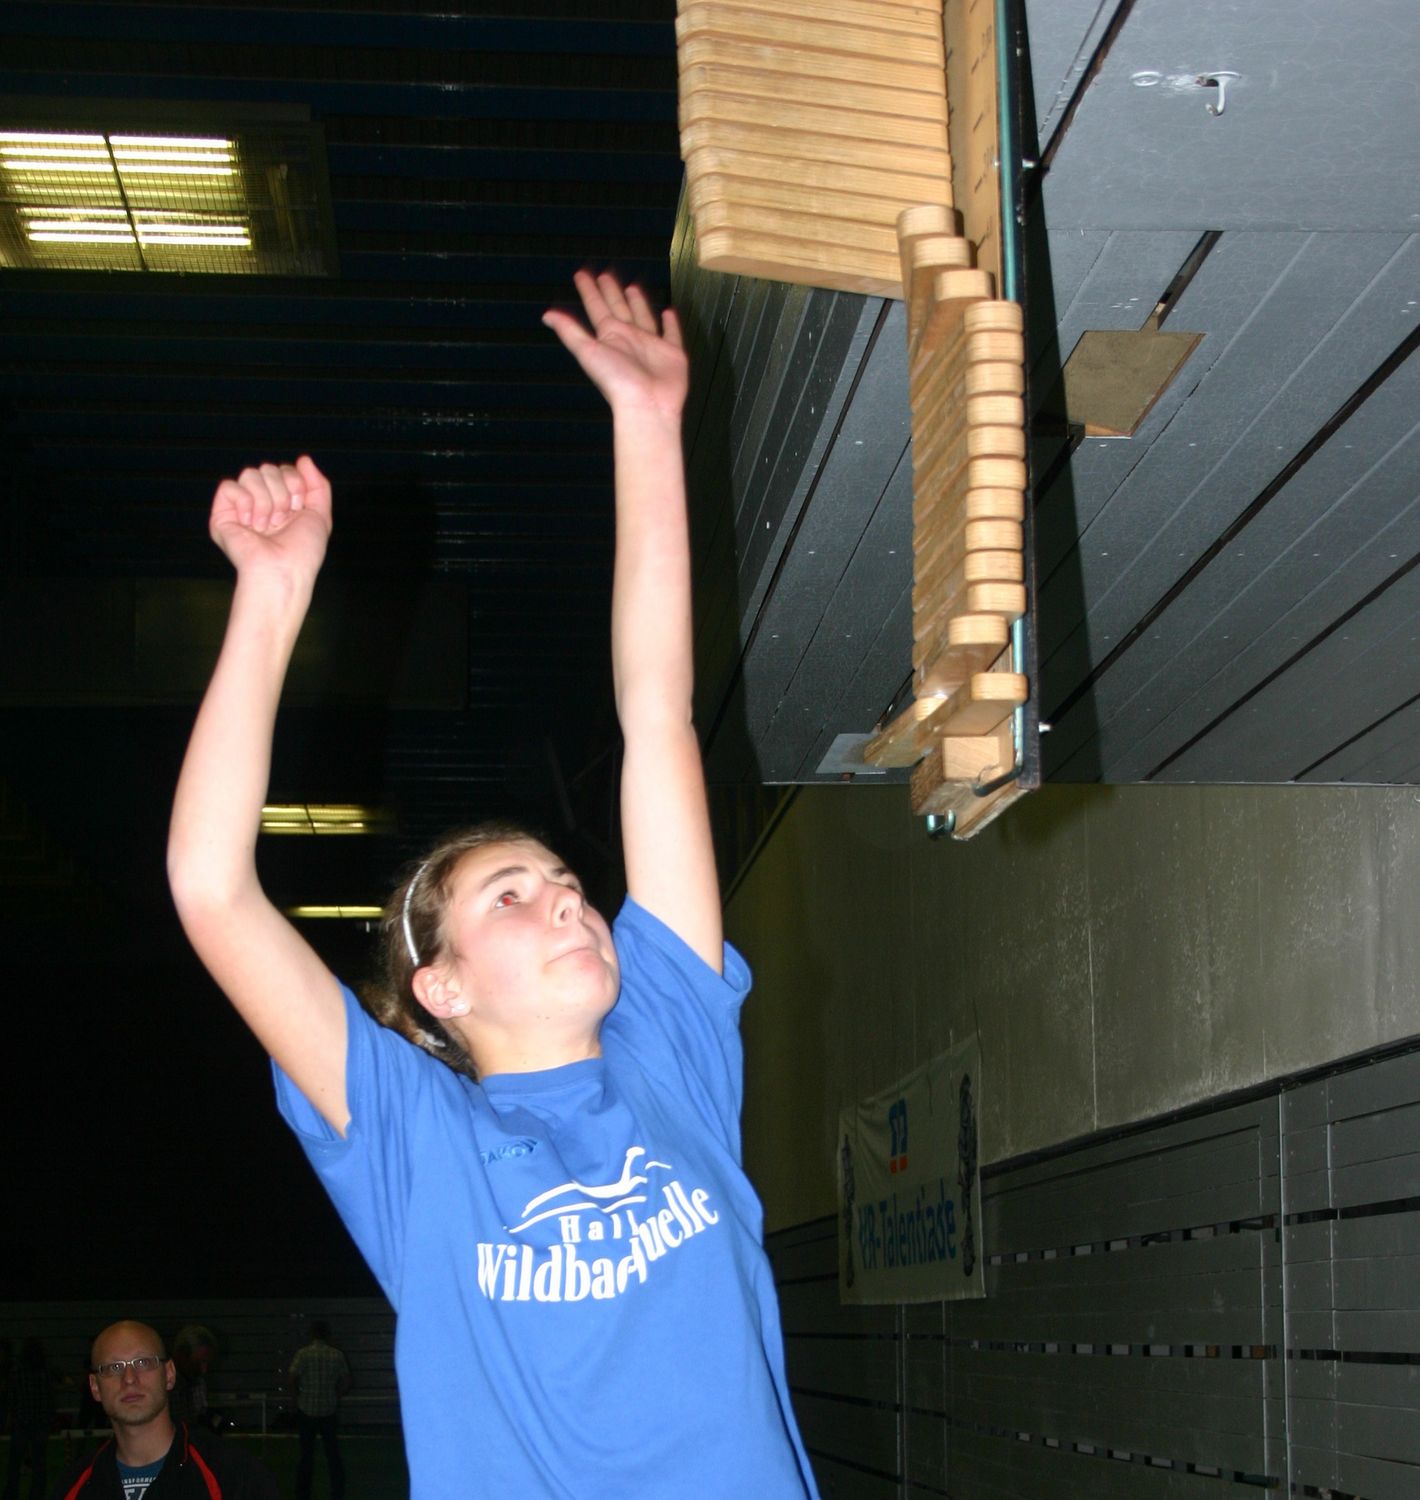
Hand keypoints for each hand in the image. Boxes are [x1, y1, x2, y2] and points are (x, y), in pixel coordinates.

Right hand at [209, 455, 331, 582]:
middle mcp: (260, 502)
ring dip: (266, 500)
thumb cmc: (303, 552)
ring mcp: (241, 508)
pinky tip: (250, 524)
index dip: (296, 484)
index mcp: (282, 502)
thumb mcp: (320, 515)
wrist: (284, 571)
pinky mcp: (222, 514)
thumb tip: (303, 459)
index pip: (285, 469)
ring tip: (267, 525)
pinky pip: (230, 486)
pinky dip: (245, 504)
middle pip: (269, 468)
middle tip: (282, 520)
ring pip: (250, 473)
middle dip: (282, 492)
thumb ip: (317, 485)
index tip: (298, 509)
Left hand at [542, 270, 686, 420]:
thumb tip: (547, 315)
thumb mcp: (588, 352)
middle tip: (605, 275)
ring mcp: (651, 345)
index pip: (596, 307)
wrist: (647, 405)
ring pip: (643, 316)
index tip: (581, 274)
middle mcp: (629, 338)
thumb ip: (570, 331)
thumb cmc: (618, 383)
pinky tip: (668, 312)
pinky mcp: (672, 353)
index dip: (588, 290)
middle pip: (618, 308)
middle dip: (611, 291)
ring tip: (632, 287)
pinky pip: (671, 333)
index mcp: (609, 336)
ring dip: (637, 302)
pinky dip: (671, 323)